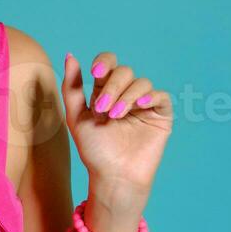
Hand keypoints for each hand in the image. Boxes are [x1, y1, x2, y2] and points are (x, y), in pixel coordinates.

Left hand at [61, 51, 172, 195]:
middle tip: (102, 109)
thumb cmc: (94, 150)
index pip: (108, 64)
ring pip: (141, 82)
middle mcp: (126, 94)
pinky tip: (140, 105)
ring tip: (116, 116)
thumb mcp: (76, 117)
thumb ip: (72, 87)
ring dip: (127, 95)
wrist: (113, 176)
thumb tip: (69, 55)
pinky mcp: (160, 115)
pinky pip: (161, 96)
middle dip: (112, 87)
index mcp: (105, 91)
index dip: (104, 62)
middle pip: (124, 72)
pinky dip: (151, 96)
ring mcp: (144, 104)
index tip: (96, 72)